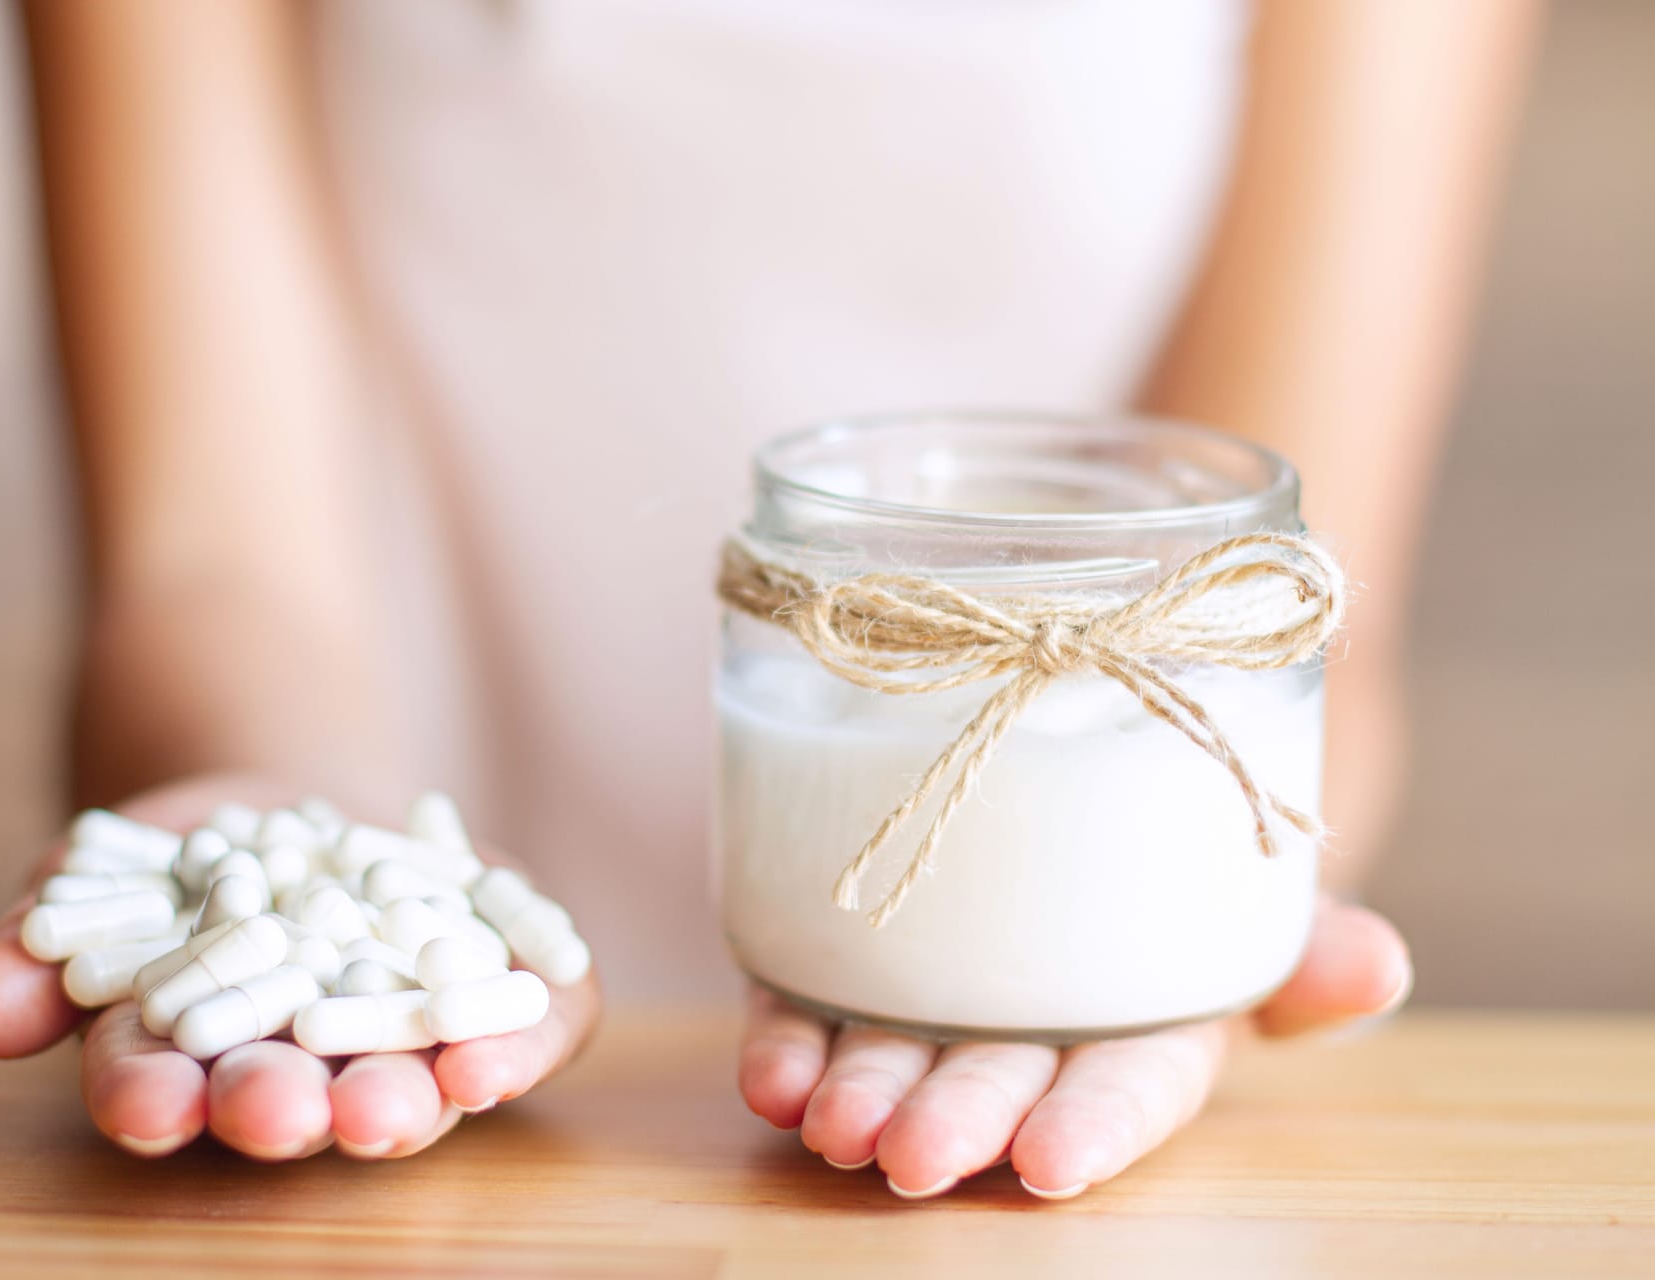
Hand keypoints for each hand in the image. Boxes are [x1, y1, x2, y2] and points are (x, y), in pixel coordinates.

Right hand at [0, 774, 601, 1159]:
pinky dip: (521, 1045)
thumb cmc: (186, 859)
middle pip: (291, 1107)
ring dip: (402, 1100)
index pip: (160, 1091)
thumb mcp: (103, 872)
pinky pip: (523, 1030)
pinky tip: (500, 1056)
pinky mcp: (499, 988)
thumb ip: (41, 940)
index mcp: (193, 1060)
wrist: (300, 804)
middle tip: (285, 1112)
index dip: (153, 1100)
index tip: (149, 1101)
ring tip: (395, 1102)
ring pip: (409, 1086)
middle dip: (286, 1113)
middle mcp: (304, 1071)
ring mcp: (409, 1037)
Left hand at [737, 895, 1408, 1198]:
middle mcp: (1031, 1027)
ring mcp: (933, 999)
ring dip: (860, 1091)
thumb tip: (1380, 967)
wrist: (1077, 790)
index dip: (1096, 1125)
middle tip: (911, 1154)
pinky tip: (770, 1079)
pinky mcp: (846, 962)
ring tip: (828, 1122)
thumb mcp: (1249, 893)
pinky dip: (787, 1050)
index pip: (1128, 1086)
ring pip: (898, 1054)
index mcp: (1140, 1022)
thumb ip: (1304, 939)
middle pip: (997, 1077)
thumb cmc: (1175, 861)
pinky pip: (812, 1012)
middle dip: (957, 1117)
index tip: (1051, 1163)